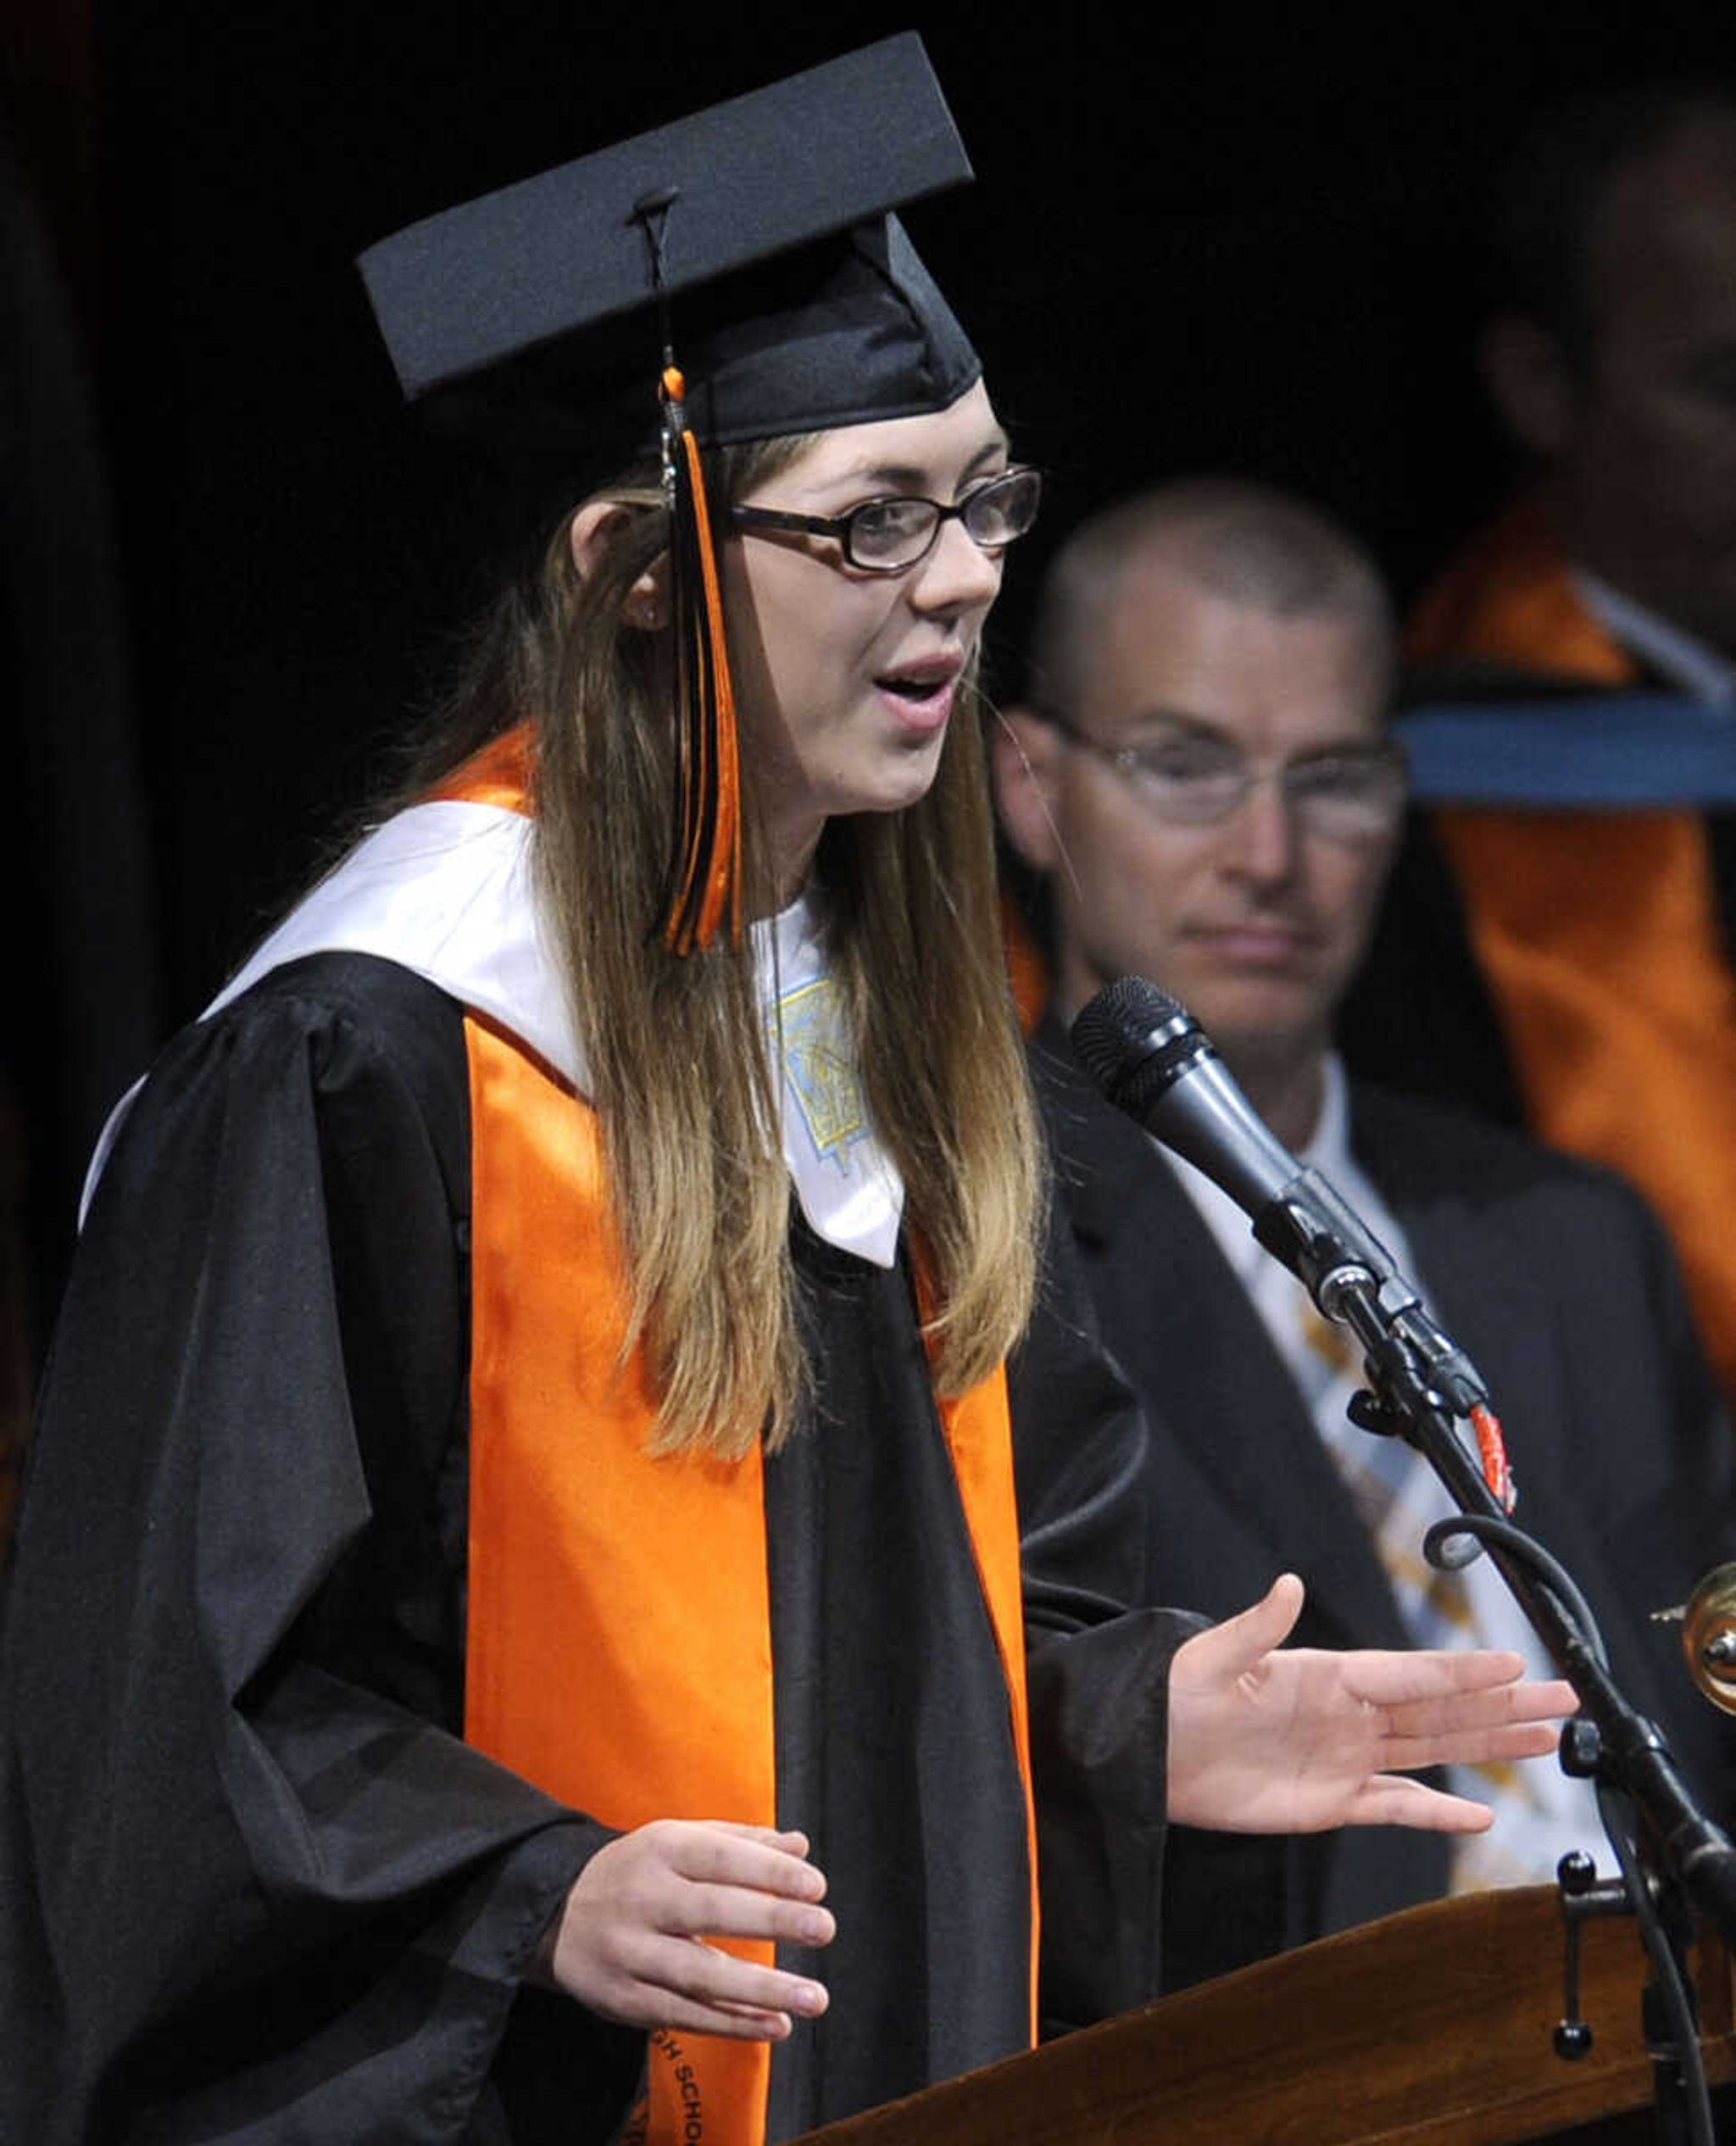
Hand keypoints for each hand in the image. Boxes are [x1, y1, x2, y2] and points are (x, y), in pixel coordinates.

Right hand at [538, 1819, 834, 2039]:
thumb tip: (800, 1846)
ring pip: (699, 1974)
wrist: (554, 1914)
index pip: (721, 1857)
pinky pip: (683, 2014)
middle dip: (772, 1921)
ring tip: (813, 1998)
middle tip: (825, 1928)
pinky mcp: (623, 2000)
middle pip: (711, 1911)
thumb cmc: (639, 1872)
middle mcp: (642, 1898)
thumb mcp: (678, 1840)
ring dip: (760, 1989)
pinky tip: (775, 2025)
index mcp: (660, 1849)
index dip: (769, 1871)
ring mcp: (630, 1952)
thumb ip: (741, 1842)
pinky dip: (731, 2024)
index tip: (816, 1886)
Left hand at [1166, 1573, 1574, 1833]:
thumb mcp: (1213, 1657)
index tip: (1514, 1663)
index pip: (1410, 1672)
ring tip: (1545, 1739)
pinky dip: (1438, 1812)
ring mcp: (1345, 1757)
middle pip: (1441, 1709)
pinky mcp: (1331, 1801)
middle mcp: (1348, 1714)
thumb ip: (1258, 1626)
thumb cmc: (1173, 1696)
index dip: (1461, 1670)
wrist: (1148, 1754)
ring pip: (1433, 1749)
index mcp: (1328, 1674)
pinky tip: (1480, 1813)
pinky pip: (1396, 1807)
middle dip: (1502, 1704)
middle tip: (1562, 1698)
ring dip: (1489, 1745)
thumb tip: (1289, 1584)